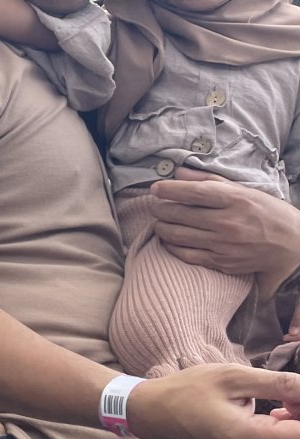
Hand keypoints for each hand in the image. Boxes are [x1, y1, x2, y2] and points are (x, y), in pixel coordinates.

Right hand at [127, 365, 299, 438]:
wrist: (153, 413)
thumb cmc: (187, 391)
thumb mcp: (234, 376)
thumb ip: (280, 383)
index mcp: (246, 438)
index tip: (295, 392)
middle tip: (291, 393)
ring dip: (297, 427)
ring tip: (286, 399)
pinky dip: (289, 434)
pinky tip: (278, 413)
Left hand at [149, 169, 299, 295]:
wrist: (290, 247)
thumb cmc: (267, 214)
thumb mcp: (245, 191)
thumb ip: (210, 181)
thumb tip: (179, 173)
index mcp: (236, 200)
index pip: (194, 192)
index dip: (170, 190)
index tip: (155, 188)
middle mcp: (228, 222)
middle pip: (180, 214)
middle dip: (160, 209)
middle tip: (154, 206)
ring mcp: (222, 244)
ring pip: (177, 236)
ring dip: (161, 227)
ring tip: (159, 221)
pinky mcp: (219, 262)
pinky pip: (184, 255)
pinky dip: (171, 246)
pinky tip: (168, 240)